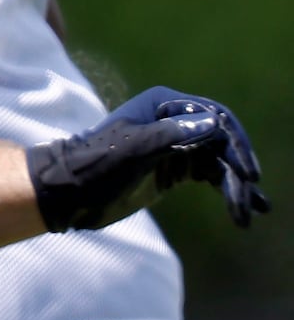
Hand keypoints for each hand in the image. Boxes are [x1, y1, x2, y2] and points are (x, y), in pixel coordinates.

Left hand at [29, 87, 268, 231]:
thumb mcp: (131, 149)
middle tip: (250, 199)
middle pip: (222, 143)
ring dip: (237, 187)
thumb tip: (214, 124)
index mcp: (164, 106)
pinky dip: (227, 191)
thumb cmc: (93, 165)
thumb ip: (170, 135)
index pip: (215, 119)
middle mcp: (174, 121)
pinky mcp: (173, 169)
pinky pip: (209, 176)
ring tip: (251, 213)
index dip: (236, 145)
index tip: (248, 174)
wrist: (67, 192)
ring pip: (219, 163)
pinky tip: (243, 209)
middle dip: (238, 171)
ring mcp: (175, 145)